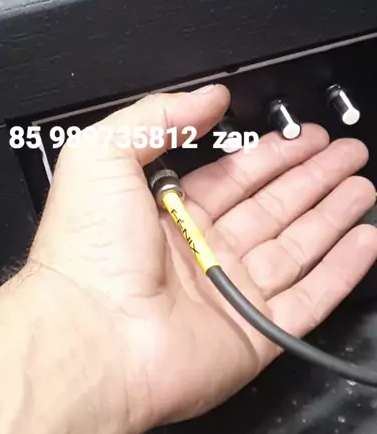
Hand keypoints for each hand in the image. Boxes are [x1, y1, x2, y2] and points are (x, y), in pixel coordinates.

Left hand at [30, 85, 376, 433]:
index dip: (273, 153)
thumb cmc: (84, 250)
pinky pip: (310, 297)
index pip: (235, 175)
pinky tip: (365, 242)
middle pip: (274, 205)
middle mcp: (202, 251)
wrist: (89, 337)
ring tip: (364, 188)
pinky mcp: (253, 333)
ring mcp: (230, 293)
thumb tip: (207, 95)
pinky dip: (341, 270)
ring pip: (298, 246)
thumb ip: (158, 116)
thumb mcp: (103, 154)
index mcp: (168, 213)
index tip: (305, 134)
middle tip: (347, 153)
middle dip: (313, 176)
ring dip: (334, 215)